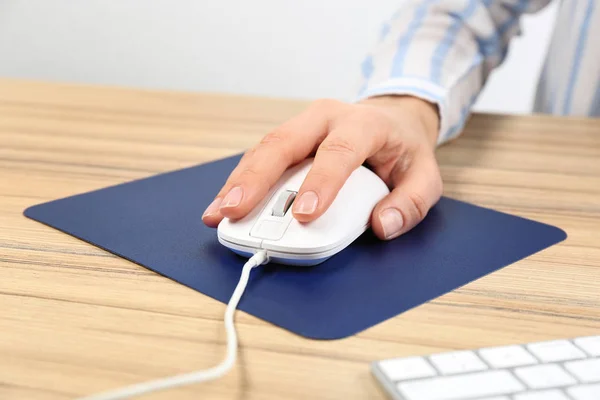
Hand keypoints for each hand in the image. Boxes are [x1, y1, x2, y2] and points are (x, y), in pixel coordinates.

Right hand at [202, 95, 442, 239]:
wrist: (392, 120)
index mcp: (363, 123)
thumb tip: (383, 225)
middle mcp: (325, 118)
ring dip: (238, 182)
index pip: (339, 150)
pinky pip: (260, 158)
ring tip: (217, 213)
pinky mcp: (289, 140)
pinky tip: (223, 204)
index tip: (303, 215)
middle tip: (233, 211)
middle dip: (255, 179)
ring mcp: (302, 126)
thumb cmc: (403, 150)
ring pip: (263, 149)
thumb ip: (411, 202)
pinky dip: (240, 182)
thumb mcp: (425, 176)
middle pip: (282, 142)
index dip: (320, 182)